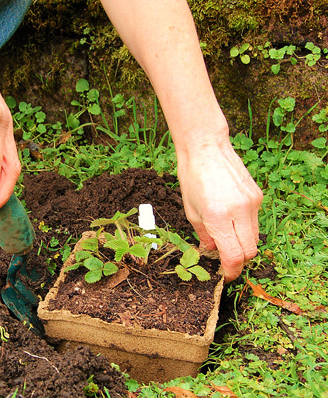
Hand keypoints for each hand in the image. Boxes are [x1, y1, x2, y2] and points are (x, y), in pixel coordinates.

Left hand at [177, 141, 262, 281]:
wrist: (206, 149)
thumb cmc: (192, 177)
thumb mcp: (190, 211)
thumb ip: (203, 235)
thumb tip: (212, 252)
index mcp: (218, 216)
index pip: (233, 255)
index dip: (230, 271)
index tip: (224, 275)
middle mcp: (239, 211)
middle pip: (248, 251)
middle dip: (238, 261)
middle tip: (224, 261)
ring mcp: (252, 203)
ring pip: (254, 238)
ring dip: (242, 244)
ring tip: (225, 238)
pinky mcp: (257, 197)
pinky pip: (255, 222)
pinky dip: (244, 228)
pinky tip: (230, 220)